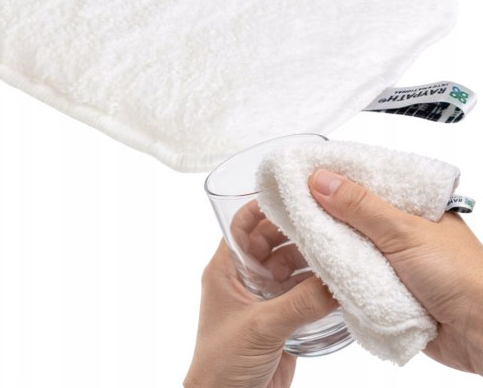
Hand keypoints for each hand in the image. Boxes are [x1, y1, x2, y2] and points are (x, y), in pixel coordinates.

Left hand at [184, 202, 337, 387]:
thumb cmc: (222, 364)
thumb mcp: (261, 327)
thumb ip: (300, 304)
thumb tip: (337, 281)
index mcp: (226, 269)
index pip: (242, 226)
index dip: (262, 208)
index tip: (290, 195)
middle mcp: (245, 278)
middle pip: (271, 243)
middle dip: (296, 232)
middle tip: (326, 219)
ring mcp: (264, 297)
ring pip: (290, 266)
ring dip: (311, 259)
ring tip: (338, 246)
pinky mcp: (281, 317)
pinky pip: (301, 292)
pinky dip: (318, 285)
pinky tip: (338, 280)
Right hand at [308, 169, 482, 375]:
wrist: (482, 336)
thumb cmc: (460, 277)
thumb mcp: (403, 232)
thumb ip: (361, 207)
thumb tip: (321, 180)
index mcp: (412, 206)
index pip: (366, 182)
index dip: (334, 178)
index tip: (301, 174)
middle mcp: (400, 230)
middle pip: (352, 214)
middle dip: (325, 213)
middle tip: (290, 204)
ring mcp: (392, 259)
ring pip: (350, 245)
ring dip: (329, 245)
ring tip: (294, 232)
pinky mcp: (385, 288)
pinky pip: (353, 275)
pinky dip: (337, 273)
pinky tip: (313, 265)